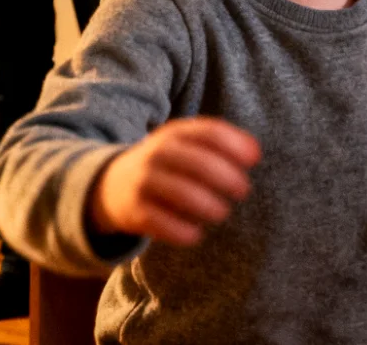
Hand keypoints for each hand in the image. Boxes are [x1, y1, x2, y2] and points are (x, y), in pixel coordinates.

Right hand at [89, 117, 260, 246]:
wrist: (110, 185)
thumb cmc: (164, 165)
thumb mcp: (184, 144)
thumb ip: (218, 144)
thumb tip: (255, 152)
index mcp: (174, 133)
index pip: (209, 132)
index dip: (235, 144)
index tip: (255, 159)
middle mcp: (156, 154)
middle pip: (198, 162)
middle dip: (227, 177)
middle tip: (243, 190)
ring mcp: (143, 182)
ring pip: (181, 192)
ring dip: (209, 205)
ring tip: (221, 212)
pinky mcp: (135, 211)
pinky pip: (162, 223)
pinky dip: (183, 231)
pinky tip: (196, 233)